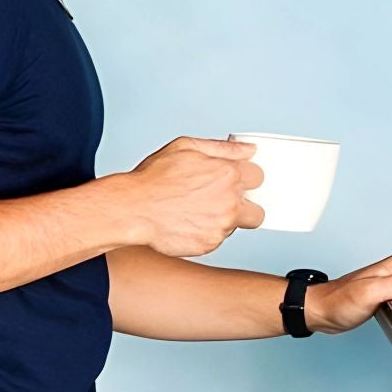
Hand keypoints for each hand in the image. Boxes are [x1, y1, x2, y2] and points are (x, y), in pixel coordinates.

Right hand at [121, 137, 265, 256]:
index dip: (246, 179)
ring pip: (236, 226)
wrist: (133, 209)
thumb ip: (222, 148)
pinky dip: (206, 233)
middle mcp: (230, 200)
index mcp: (228, 173)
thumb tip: (249, 149)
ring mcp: (222, 225)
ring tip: (195, 211)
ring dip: (222, 220)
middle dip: (245, 208)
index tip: (234, 182)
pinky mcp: (210, 243)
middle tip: (222, 204)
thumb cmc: (154, 178)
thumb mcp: (186, 147)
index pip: (259, 177)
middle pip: (258, 211)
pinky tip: (188, 222)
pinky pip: (217, 239)